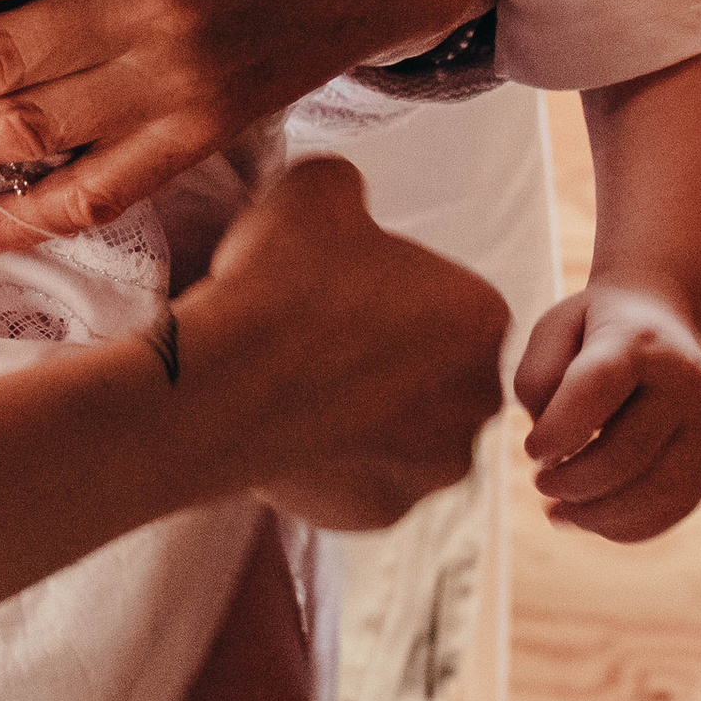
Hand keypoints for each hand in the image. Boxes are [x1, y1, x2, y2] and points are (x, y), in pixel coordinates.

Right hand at [191, 160, 508, 534]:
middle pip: (436, 373)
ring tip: (298, 389)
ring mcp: (433, 465)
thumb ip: (353, 192)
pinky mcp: (383, 511)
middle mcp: (478, 399)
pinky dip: (331, 461)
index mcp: (482, 315)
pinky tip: (287, 430)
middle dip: (389, 361)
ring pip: (404, 433)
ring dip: (365, 415)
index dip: (390, 294)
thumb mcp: (318, 188)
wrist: (218, 385)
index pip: (446, 301)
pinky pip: (362, 479)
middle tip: (319, 342)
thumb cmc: (276, 281)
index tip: (339, 294)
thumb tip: (347, 205)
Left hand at [514, 282, 700, 540]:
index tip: (531, 448)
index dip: (556, 431)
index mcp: (640, 340)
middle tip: (541, 481)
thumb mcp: (554, 329)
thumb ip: (537, 380)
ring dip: (595, 514)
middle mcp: (686, 382)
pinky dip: (624, 526)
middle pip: (623, 455)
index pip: (595, 389)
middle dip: (569, 482)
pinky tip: (589, 518)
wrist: (667, 320)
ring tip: (558, 510)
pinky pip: (671, 510)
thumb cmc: (597, 331)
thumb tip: (552, 453)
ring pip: (652, 494)